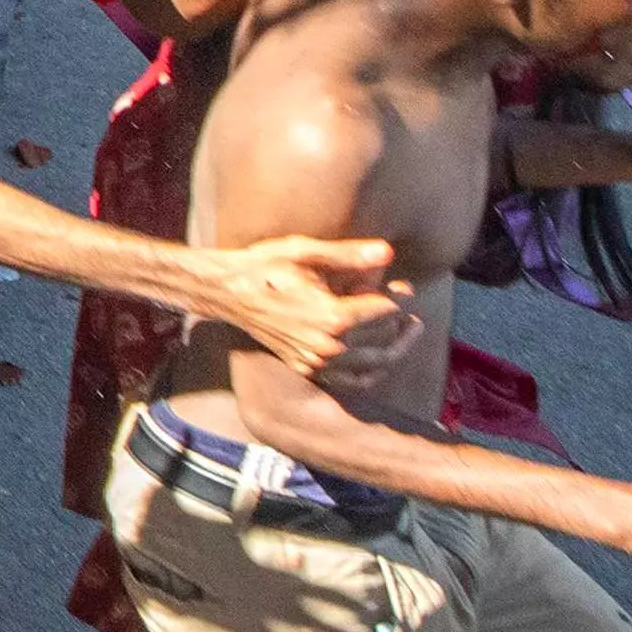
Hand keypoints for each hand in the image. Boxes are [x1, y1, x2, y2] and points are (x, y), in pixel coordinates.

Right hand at [197, 232, 406, 377]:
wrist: (225, 293)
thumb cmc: (262, 266)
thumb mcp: (304, 252)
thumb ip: (350, 255)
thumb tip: (388, 253)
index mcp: (333, 316)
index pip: (387, 310)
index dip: (399, 296)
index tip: (401, 286)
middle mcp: (328, 345)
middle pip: (385, 337)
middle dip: (400, 321)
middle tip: (406, 308)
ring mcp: (317, 361)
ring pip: (375, 363)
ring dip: (395, 348)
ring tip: (407, 333)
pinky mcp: (306, 367)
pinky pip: (353, 379)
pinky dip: (373, 372)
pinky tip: (380, 359)